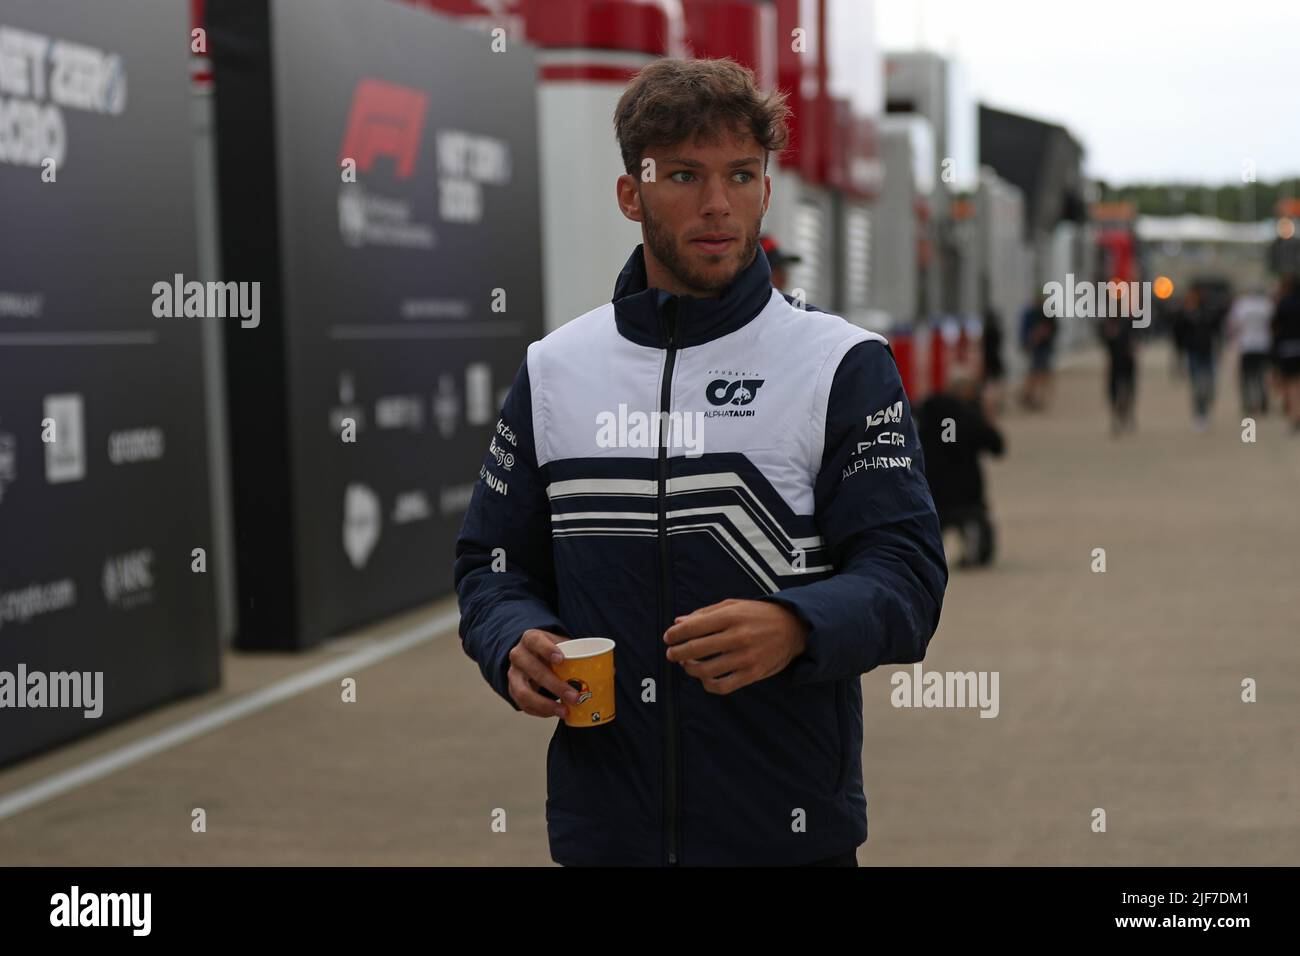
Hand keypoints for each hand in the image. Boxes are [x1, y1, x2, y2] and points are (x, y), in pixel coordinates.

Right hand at [507, 629, 580, 717]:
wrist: (530, 654)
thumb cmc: (551, 650)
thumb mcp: (562, 645)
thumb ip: (581, 654)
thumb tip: (611, 671)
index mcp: (531, 638)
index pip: (535, 641)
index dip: (547, 650)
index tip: (562, 659)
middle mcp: (518, 655)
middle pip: (533, 669)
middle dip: (555, 685)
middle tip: (575, 697)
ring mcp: (513, 673)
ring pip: (523, 691)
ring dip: (544, 704)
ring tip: (564, 712)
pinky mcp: (512, 689)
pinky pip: (523, 704)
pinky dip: (539, 712)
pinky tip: (554, 713)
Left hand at [663, 599, 808, 694]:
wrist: (793, 628)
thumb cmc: (758, 614)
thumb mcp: (733, 605)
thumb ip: (705, 613)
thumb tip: (678, 623)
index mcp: (731, 616)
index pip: (693, 627)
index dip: (675, 634)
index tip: (668, 638)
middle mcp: (738, 636)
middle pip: (696, 649)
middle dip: (677, 652)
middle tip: (671, 653)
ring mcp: (746, 657)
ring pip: (706, 670)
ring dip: (690, 669)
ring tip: (687, 665)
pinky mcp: (752, 673)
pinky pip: (723, 686)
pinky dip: (708, 685)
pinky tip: (704, 679)